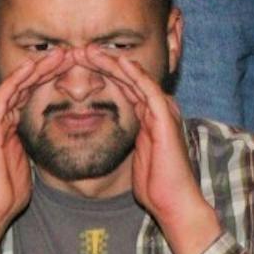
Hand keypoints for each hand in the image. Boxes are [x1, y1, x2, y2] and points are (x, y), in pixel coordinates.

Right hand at [0, 51, 67, 239]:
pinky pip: (5, 94)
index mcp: (4, 125)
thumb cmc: (7, 193)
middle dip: (46, 68)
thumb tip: (54, 137)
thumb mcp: (29, 161)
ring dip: (38, 68)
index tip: (72, 71)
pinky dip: (21, 78)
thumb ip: (35, 144)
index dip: (49, 79)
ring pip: (15, 83)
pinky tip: (37, 67)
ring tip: (60, 54)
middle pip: (23, 84)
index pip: (28, 93)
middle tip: (70, 53)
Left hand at [81, 47, 221, 253]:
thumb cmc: (155, 186)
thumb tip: (107, 138)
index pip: (125, 88)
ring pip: (136, 78)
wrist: (174, 202)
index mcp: (150, 118)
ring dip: (113, 63)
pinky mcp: (165, 118)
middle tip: (80, 51)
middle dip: (104, 63)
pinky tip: (117, 62)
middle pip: (129, 78)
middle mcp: (158, 110)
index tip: (79, 67)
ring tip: (90, 51)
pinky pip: (148, 89)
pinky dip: (133, 74)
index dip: (103, 75)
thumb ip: (127, 141)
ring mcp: (163, 112)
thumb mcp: (134, 156)